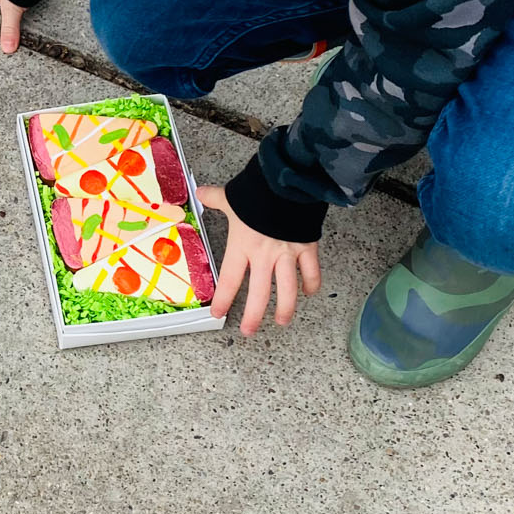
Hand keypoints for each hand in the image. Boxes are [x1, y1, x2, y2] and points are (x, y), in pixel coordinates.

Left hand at [197, 185, 321, 335]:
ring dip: (285, 308)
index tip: (218, 313)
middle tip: (248, 331)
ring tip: (281, 321)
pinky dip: (312, 284)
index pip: (231, 279)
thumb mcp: (231, 196)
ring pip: (287, 290)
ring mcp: (287, 254)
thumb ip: (215, 198)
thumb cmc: (257, 191)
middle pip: (259, 294)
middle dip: (253, 316)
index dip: (223, 299)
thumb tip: (201, 192)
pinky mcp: (307, 247)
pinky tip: (308, 292)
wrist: (286, 182)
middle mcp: (264, 255)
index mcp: (242, 246)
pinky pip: (312, 272)